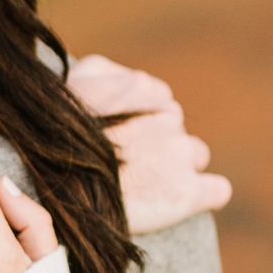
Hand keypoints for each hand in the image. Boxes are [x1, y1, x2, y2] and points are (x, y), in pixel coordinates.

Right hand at [66, 52, 232, 233]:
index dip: (138, 121)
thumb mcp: (74, 81)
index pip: (157, 100)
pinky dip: (206, 193)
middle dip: (157, 144)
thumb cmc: (56, 134)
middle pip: (174, 128)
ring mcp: (180, 153)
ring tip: (147, 187)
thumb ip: (107, 72)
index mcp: (143, 88)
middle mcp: (167, 115)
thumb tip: (130, 81)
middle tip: (127, 167)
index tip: (119, 140)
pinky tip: (183, 200)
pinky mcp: (187, 192)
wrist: (58, 185)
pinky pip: (217, 189)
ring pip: (196, 155)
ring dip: (178, 167)